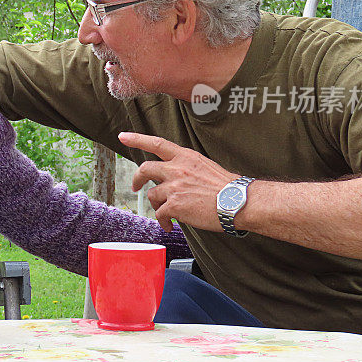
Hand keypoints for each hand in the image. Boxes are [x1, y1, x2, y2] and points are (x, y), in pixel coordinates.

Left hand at [118, 132, 237, 233]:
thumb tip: (176, 178)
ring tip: (167, 214)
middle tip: (135, 186)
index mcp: (186, 157)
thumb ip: (187, 168)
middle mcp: (177, 169)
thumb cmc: (228, 188)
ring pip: (153, 195)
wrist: (239, 202)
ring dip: (157, 205)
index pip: (156, 143)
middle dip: (137, 178)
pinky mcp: (175, 205)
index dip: (137, 139)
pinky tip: (169, 225)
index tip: (123, 136)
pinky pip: (160, 214)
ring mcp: (174, 187)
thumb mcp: (205, 167)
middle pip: (145, 169)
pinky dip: (162, 221)